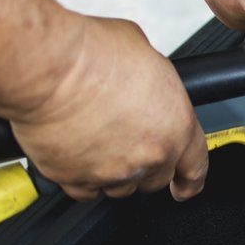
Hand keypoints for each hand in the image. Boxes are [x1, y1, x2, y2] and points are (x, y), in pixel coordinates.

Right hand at [4, 15, 207, 200]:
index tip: (184, 186)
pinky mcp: (75, 178)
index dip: (190, 180)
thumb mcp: (144, 53)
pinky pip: (84, 191)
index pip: (195, 167)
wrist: (49, 69)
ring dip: (115, 173)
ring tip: (100, 143)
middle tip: (129, 143)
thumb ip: (154, 81)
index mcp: (176, 125)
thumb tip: (146, 82)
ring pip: (120, 188)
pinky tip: (78, 156)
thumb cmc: (92, 55)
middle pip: (156, 179)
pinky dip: (82, 178)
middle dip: (146, 166)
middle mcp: (148, 155)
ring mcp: (112, 171)